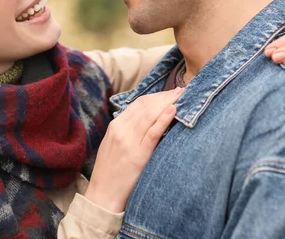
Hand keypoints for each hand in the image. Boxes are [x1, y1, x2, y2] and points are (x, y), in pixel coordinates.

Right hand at [84, 88, 180, 212]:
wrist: (103, 194)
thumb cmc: (110, 170)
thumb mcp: (113, 143)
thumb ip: (125, 129)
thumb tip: (144, 118)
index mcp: (115, 125)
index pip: (138, 103)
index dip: (156, 96)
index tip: (169, 92)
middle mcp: (121, 129)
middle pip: (145, 105)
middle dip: (164, 96)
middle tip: (180, 90)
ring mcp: (130, 141)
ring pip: (150, 115)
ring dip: (167, 102)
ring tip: (181, 96)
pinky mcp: (139, 154)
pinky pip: (153, 132)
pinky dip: (163, 119)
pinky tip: (173, 110)